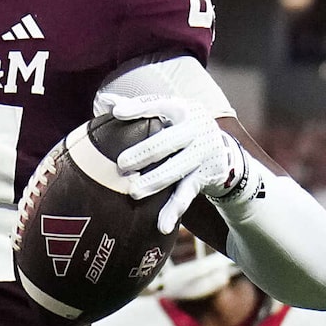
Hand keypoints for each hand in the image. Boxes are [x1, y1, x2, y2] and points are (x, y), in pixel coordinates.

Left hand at [96, 90, 258, 234]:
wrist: (222, 153)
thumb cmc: (180, 131)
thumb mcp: (167, 115)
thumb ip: (138, 109)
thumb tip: (104, 100)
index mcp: (182, 109)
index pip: (159, 104)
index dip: (139, 108)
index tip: (116, 113)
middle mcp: (196, 128)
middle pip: (170, 140)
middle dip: (146, 151)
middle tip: (122, 163)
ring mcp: (203, 153)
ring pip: (179, 168)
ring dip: (156, 181)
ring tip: (134, 192)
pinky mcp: (206, 176)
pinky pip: (188, 193)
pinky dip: (174, 209)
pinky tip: (162, 225)